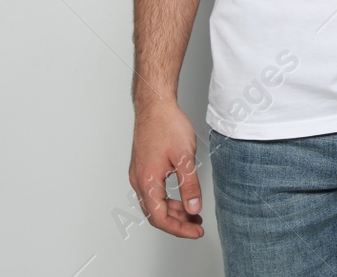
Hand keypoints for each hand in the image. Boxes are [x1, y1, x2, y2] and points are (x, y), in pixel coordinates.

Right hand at [129, 102, 204, 238]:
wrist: (155, 105)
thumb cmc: (167, 126)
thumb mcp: (185, 157)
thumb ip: (189, 186)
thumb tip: (194, 208)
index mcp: (147, 181)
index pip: (160, 218)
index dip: (179, 229)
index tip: (196, 231)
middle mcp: (139, 181)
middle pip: (155, 214)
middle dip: (178, 222)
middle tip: (197, 225)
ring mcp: (139, 174)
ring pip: (154, 203)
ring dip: (173, 211)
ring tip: (193, 213)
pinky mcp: (143, 167)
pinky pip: (153, 192)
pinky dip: (168, 199)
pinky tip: (182, 197)